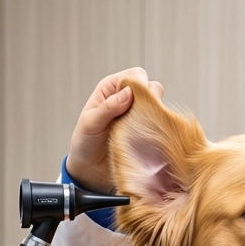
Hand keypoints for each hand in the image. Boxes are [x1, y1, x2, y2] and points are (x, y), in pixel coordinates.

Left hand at [65, 68, 164, 192]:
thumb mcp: (90, 124)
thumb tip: (128, 93)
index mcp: (111, 89)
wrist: (90, 170)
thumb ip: (108, 108)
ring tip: (141, 130)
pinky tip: (147, 138)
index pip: (134, 76)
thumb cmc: (85, 144)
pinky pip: (159, 123)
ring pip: (158, 105)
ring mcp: (138, 114)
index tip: (137, 101)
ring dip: (154, 115)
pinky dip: (157, 128)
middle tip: (140, 118)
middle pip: (151, 87)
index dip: (140, 85)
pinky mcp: (146, 130)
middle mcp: (127, 98)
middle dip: (151, 99)